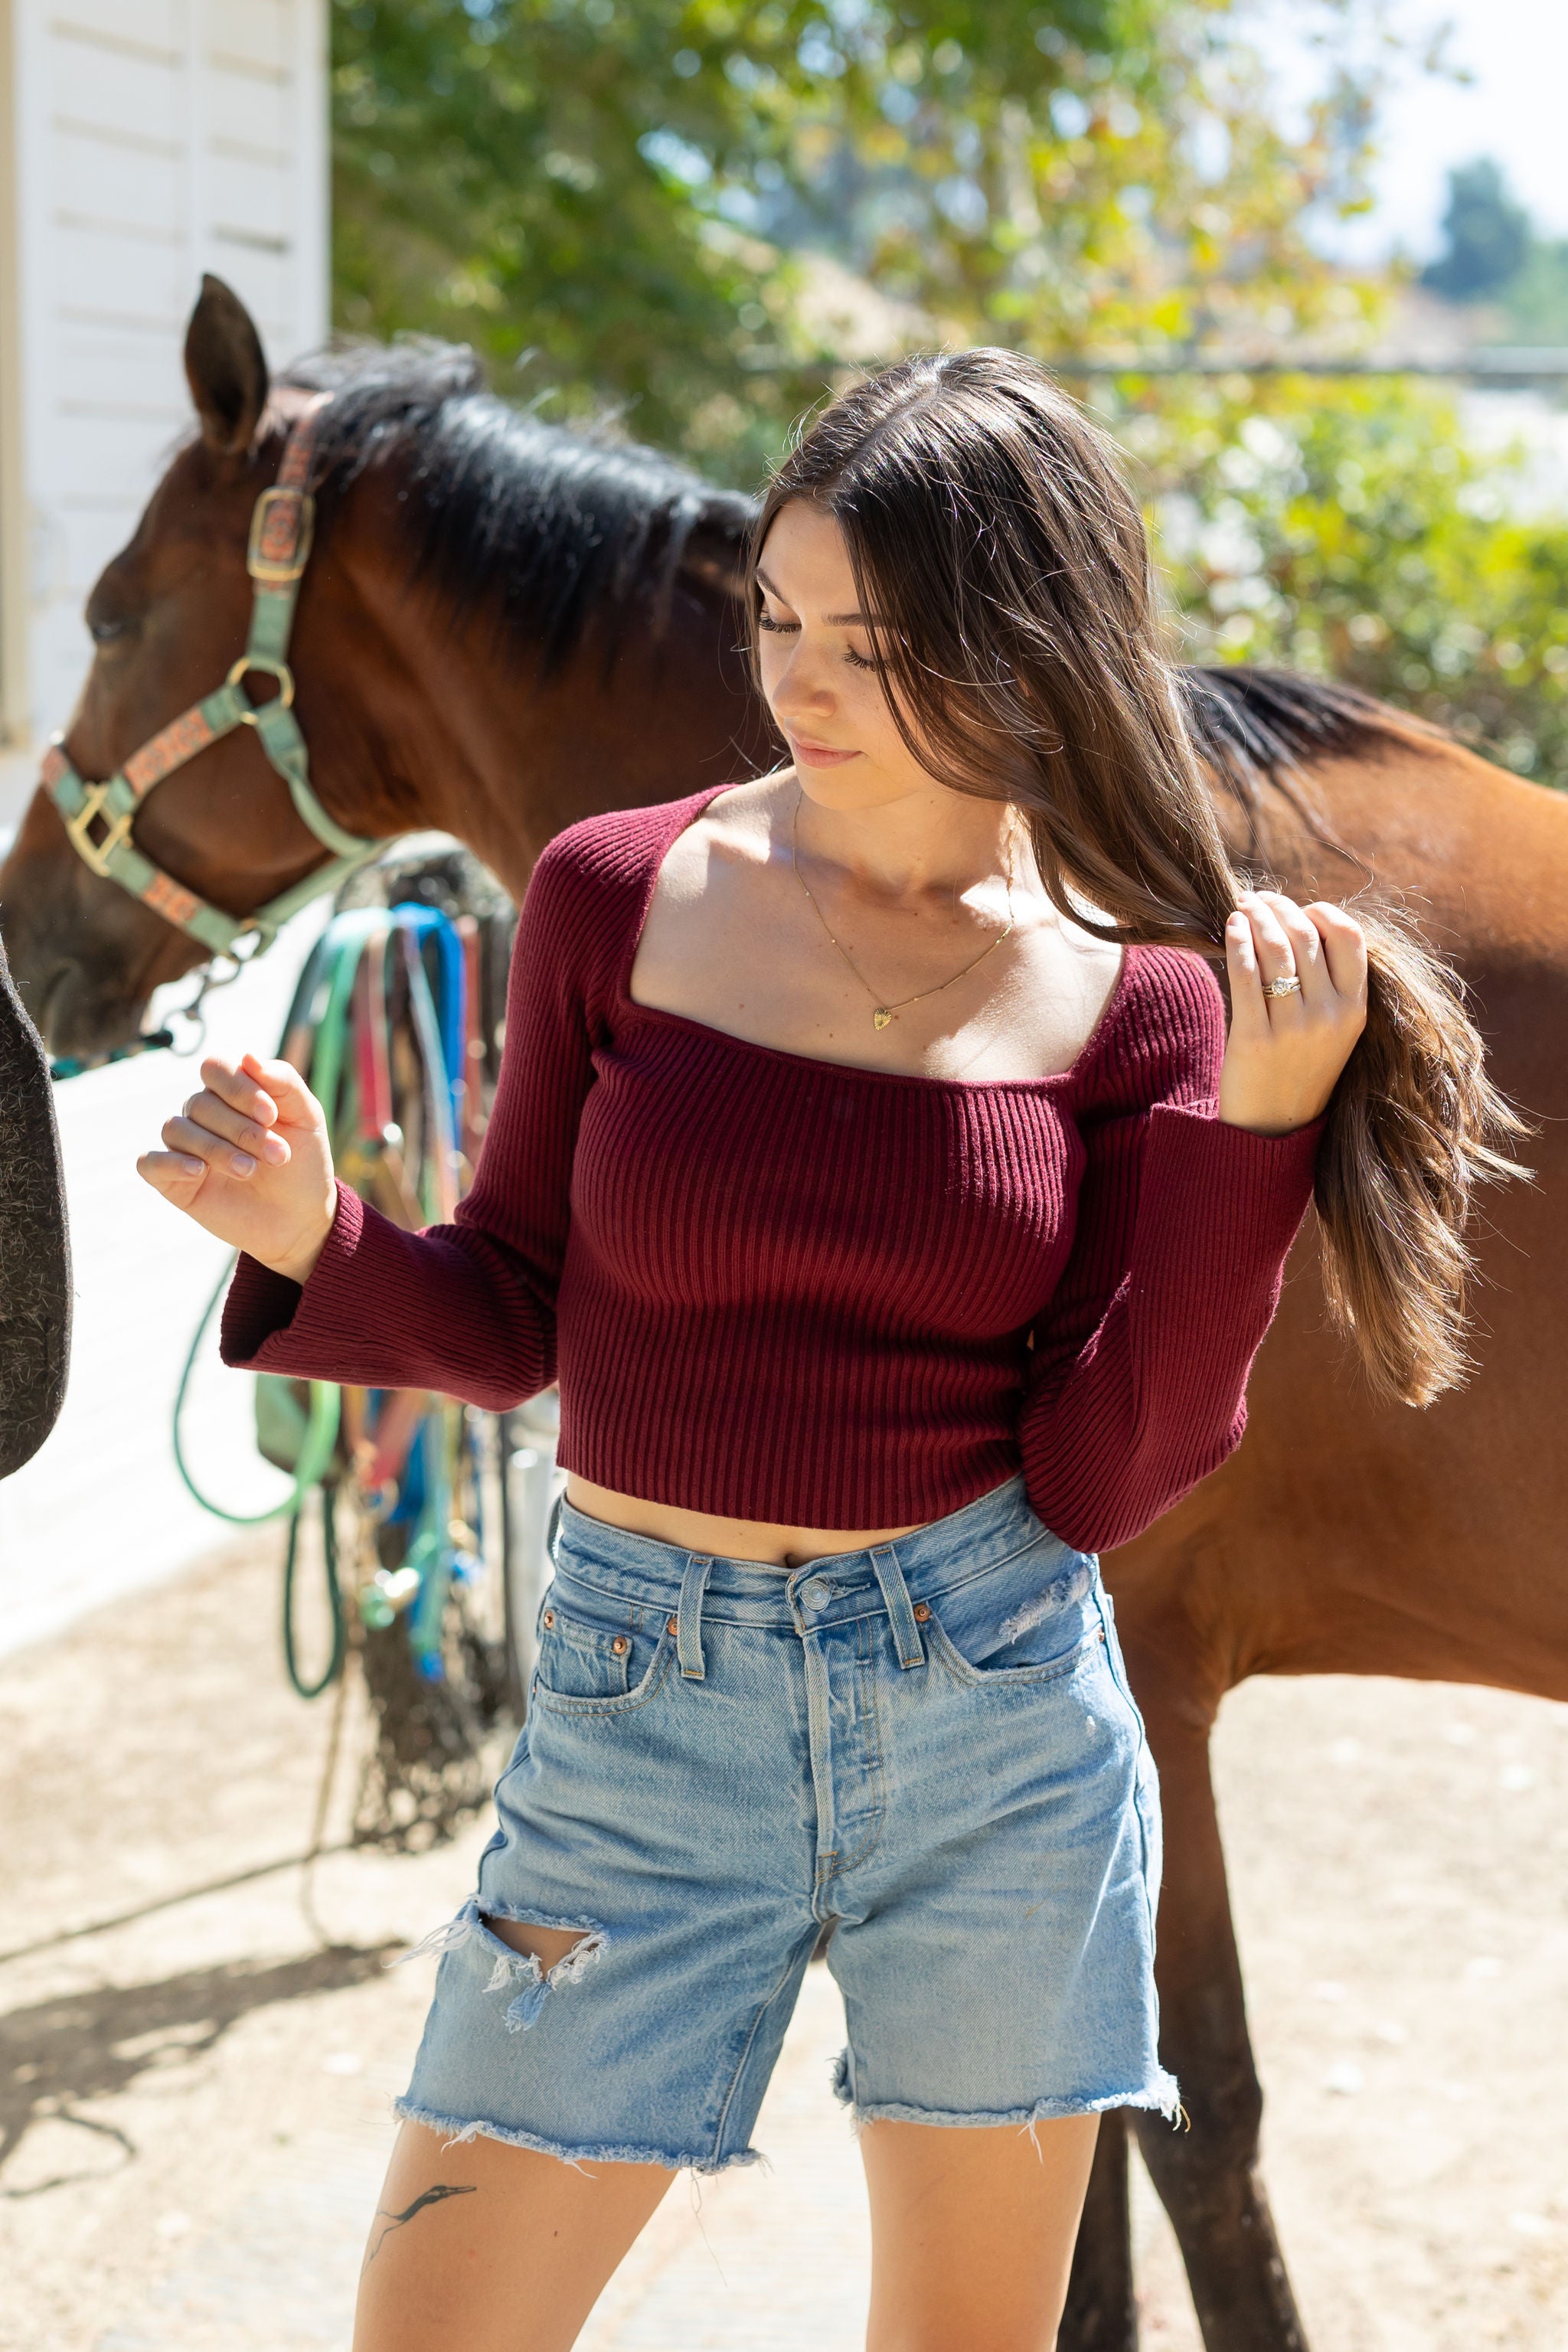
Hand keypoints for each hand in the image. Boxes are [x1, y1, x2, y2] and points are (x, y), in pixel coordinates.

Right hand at [136, 1052, 337, 1282]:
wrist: (301, 1217)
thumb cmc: (302, 1162)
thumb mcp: (305, 1117)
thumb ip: (283, 1081)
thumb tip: (248, 1056)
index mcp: (231, 1092)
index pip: (215, 1068)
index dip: (238, 1087)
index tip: (270, 1116)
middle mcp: (203, 1115)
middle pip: (200, 1103)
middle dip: (241, 1129)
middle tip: (277, 1155)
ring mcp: (185, 1147)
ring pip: (177, 1129)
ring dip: (216, 1148)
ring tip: (250, 1170)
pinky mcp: (173, 1181)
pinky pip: (150, 1163)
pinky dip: (171, 1162)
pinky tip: (199, 1171)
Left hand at [1217, 891, 1367, 1136]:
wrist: (1275, 1127)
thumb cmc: (1300, 1067)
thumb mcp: (1333, 1029)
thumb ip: (1328, 983)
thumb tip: (1300, 922)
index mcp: (1356, 1009)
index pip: (1350, 937)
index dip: (1322, 912)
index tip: (1299, 908)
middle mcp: (1330, 1016)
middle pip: (1306, 936)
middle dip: (1280, 908)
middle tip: (1258, 898)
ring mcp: (1295, 1028)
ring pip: (1276, 950)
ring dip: (1256, 918)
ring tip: (1242, 907)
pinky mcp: (1257, 1038)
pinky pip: (1247, 976)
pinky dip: (1238, 944)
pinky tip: (1231, 928)